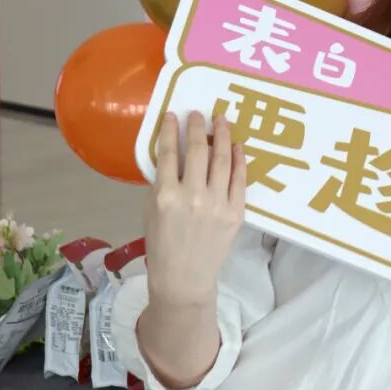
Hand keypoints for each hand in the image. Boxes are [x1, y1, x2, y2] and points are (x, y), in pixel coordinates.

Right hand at [144, 111, 247, 306]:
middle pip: (197, 151)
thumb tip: (174, 154)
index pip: (167, 153)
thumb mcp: (151, 211)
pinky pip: (240, 179)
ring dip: (222, 136)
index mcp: (165, 195)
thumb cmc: (162, 243)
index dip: (170, 130)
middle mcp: (192, 196)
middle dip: (197, 127)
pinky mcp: (235, 212)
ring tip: (221, 120)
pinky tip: (237, 145)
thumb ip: (162, 183)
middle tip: (199, 113)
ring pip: (222, 160)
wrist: (184, 276)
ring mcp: (217, 204)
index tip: (173, 115)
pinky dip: (239, 159)